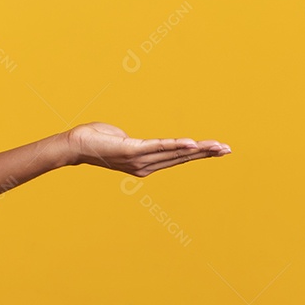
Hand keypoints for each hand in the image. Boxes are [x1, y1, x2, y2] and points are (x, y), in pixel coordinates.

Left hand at [64, 122, 230, 176]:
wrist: (76, 145)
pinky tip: (192, 143)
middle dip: (206, 153)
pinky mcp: (132, 151)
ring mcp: (139, 160)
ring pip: (175, 153)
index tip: (218, 149)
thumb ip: (132, 141)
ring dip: (198, 149)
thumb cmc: (95, 139)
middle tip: (228, 149)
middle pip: (181, 157)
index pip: (177, 157)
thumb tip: (130, 139)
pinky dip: (176, 145)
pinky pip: (159, 147)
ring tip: (217, 146)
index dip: (198, 153)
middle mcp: (145, 166)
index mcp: (145, 163)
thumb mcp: (120, 139)